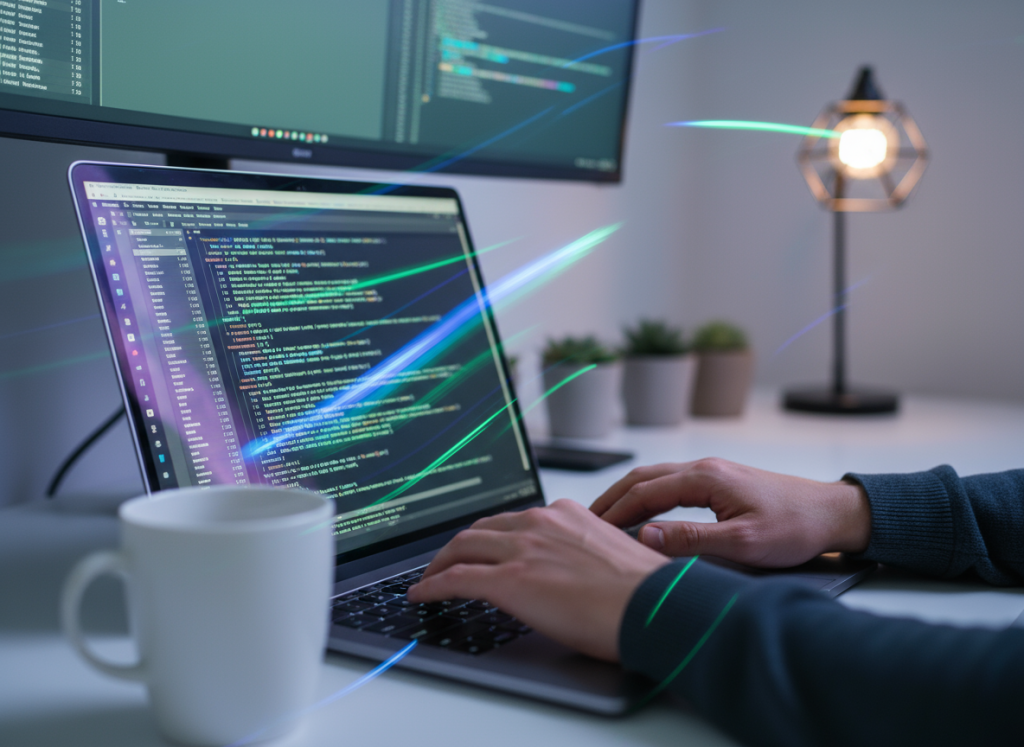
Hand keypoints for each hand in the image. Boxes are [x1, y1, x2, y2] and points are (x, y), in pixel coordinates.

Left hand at [407, 499, 668, 661]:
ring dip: (440, 563)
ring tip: (431, 577)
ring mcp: (521, 550)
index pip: (513, 520)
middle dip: (458, 546)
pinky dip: (433, 585)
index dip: (490, 535)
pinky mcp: (509, 580)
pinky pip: (456, 578)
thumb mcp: (609, 554)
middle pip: (481, 529)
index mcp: (565, 514)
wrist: (653, 606)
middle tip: (447, 561)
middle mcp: (539, 523)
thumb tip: (570, 572)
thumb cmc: (643, 591)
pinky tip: (423, 594)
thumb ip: (581, 552)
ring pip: (462, 547)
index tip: (482, 546)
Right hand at [590, 458, 870, 567]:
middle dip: (611, 498)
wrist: (833, 514)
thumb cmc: (795, 528)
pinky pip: (671, 484)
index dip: (613, 511)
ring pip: (655, 478)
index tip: (589, 528)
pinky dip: (647, 496)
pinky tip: (643, 513)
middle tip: (585, 520)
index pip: (643, 491)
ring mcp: (712, 472)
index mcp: (705, 477)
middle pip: (642, 477)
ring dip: (627, 495)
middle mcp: (704, 468)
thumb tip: (644, 537)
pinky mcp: (720, 482)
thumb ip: (690, 540)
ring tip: (605, 517)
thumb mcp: (742, 543)